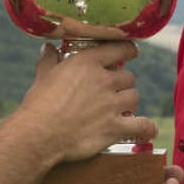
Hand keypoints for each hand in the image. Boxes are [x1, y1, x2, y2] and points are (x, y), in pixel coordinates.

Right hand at [8, 41, 155, 162]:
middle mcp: (104, 81)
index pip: (119, 49)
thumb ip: (50, 60)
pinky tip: (146, 130)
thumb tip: (48, 48)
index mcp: (87, 63)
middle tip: (113, 92)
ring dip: (129, 103)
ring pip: (134, 98)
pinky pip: (142, 125)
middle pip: (128, 77)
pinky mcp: (115, 128)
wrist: (38, 134)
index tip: (131, 52)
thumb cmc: (38, 105)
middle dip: (123, 84)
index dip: (128, 50)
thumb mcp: (43, 76)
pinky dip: (146, 128)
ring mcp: (111, 105)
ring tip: (121, 109)